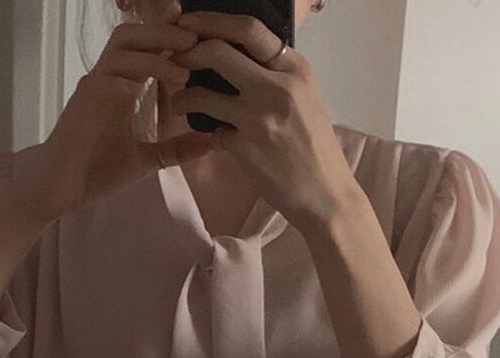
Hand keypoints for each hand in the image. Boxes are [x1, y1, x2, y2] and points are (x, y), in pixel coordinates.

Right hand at [10, 20, 214, 224]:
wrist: (59, 191)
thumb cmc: (95, 170)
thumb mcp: (146, 160)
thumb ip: (176, 149)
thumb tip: (212, 143)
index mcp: (122, 87)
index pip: (147, 48)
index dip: (171, 38)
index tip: (203, 42)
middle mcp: (106, 80)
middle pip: (132, 36)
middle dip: (164, 33)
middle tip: (197, 40)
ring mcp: (92, 90)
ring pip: (121, 51)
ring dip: (154, 55)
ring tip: (184, 69)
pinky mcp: (81, 106)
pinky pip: (105, 80)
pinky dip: (129, 79)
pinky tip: (150, 90)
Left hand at [169, 11, 365, 231]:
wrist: (326, 195)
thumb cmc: (316, 149)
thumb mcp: (307, 99)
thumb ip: (278, 76)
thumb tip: (242, 57)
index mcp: (295, 69)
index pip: (248, 28)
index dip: (210, 21)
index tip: (188, 23)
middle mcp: (278, 87)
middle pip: (217, 51)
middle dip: (187, 53)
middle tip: (173, 61)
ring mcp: (259, 118)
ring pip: (203, 94)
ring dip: (183, 97)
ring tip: (180, 104)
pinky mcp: (246, 148)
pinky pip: (212, 133)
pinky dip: (208, 135)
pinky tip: (212, 140)